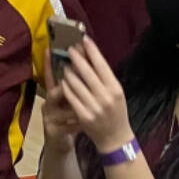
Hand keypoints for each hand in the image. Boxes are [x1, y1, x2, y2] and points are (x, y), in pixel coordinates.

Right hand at [41, 49, 80, 152]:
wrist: (62, 143)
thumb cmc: (70, 118)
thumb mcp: (72, 101)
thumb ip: (75, 86)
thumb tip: (84, 62)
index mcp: (53, 94)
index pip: (50, 76)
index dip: (48, 63)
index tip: (50, 49)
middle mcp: (48, 103)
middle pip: (54, 90)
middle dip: (67, 83)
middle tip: (77, 77)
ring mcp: (48, 117)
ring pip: (62, 109)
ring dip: (75, 109)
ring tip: (88, 108)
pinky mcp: (52, 131)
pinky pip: (66, 127)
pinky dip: (76, 126)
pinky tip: (84, 127)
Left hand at [57, 37, 133, 153]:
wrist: (115, 139)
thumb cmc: (116, 112)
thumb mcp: (116, 94)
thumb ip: (105, 78)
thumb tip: (92, 56)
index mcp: (115, 88)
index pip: (102, 65)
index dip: (92, 51)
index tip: (84, 39)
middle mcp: (105, 96)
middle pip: (87, 72)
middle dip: (76, 57)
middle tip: (69, 48)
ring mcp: (94, 107)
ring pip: (76, 83)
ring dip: (68, 71)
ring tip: (65, 63)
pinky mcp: (83, 116)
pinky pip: (71, 97)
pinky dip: (66, 86)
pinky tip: (63, 80)